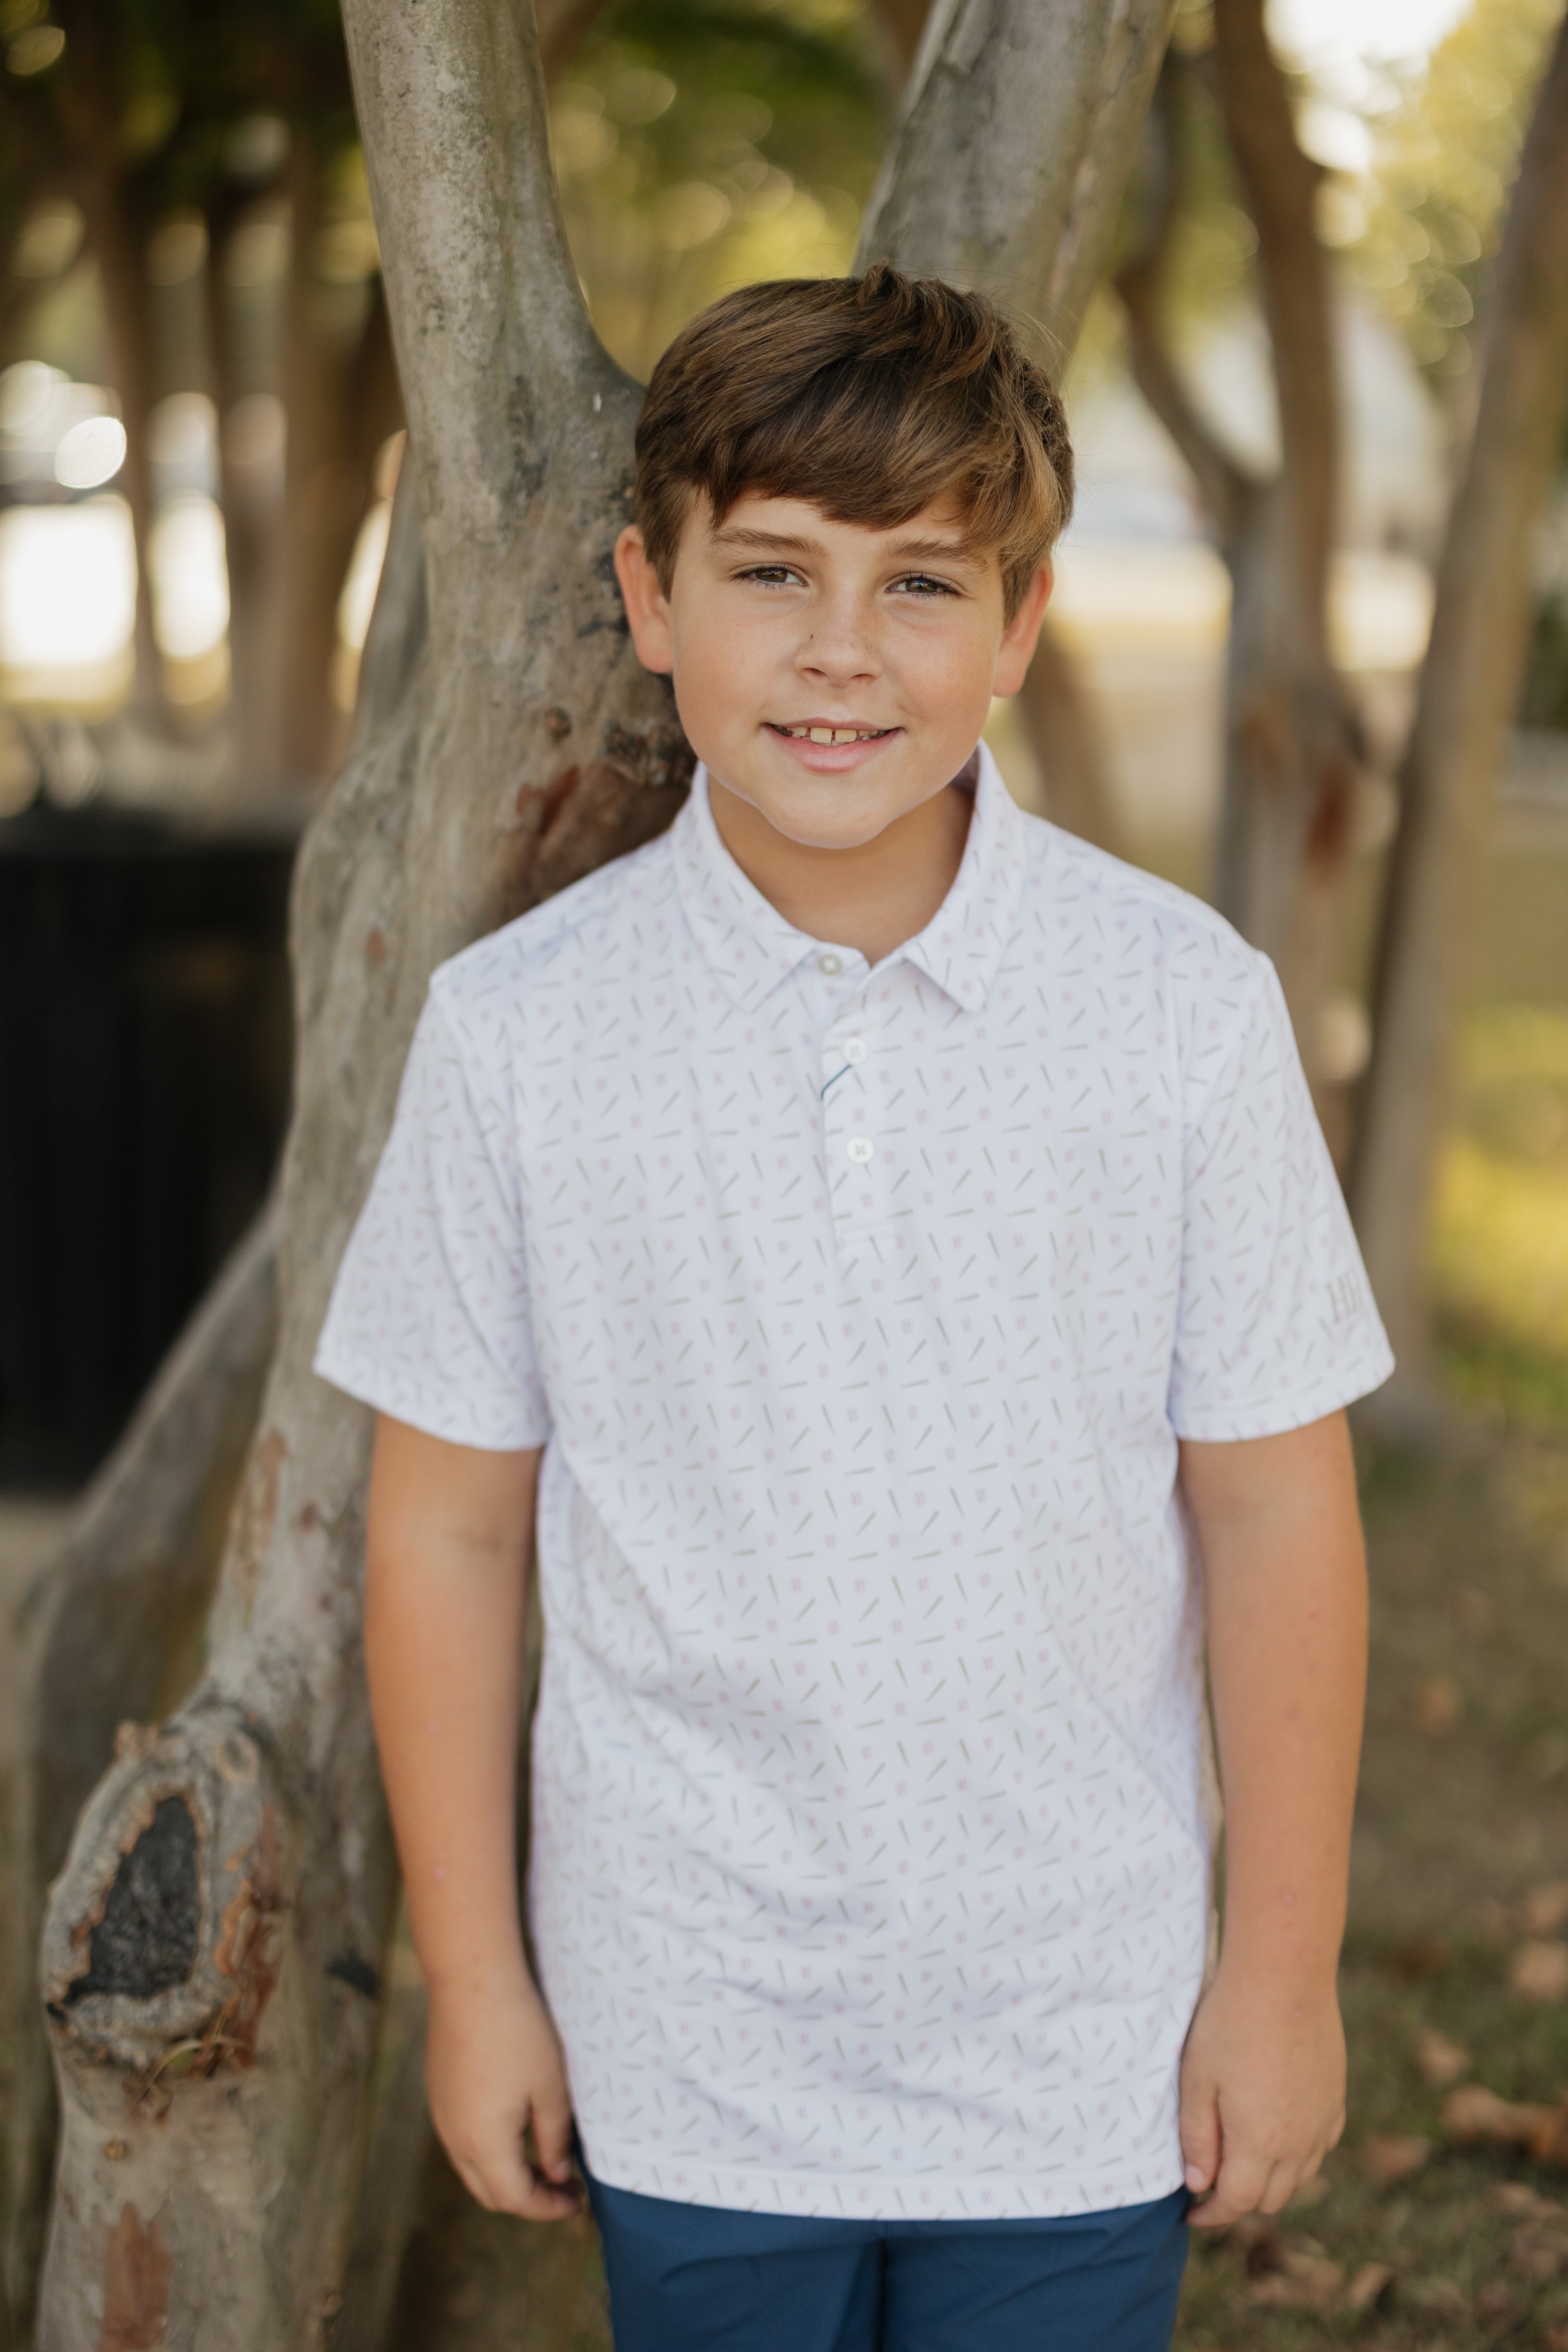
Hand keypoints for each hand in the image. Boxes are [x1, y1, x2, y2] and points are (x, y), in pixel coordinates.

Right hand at [425, 1972, 580, 2219]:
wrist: (472, 1981)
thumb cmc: (518, 2032)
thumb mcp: (550, 2087)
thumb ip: (554, 2138)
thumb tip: (558, 2174)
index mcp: (485, 2145)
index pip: (517, 2200)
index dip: (549, 2208)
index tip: (577, 2200)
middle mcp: (455, 2139)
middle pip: (490, 2193)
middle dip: (528, 2198)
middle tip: (564, 2186)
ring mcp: (441, 2117)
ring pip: (473, 2169)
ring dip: (507, 2175)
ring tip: (543, 2158)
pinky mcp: (438, 2094)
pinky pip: (462, 2141)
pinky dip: (489, 2151)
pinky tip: (514, 2128)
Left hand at [1178, 1962, 1345, 2227]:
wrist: (1284, 1975)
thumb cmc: (1230, 2022)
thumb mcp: (1197, 2078)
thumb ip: (1197, 2137)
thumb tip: (1198, 2183)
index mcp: (1260, 2143)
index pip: (1237, 2202)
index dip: (1212, 2215)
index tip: (1192, 2214)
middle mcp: (1298, 2142)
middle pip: (1271, 2197)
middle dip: (1240, 2200)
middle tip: (1212, 2184)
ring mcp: (1322, 2120)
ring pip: (1300, 2176)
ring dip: (1271, 2179)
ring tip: (1243, 2161)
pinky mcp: (1335, 2097)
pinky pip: (1321, 2145)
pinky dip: (1300, 2154)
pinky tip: (1281, 2135)